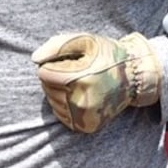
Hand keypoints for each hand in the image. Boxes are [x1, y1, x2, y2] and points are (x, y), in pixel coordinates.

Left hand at [31, 31, 160, 132]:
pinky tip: (82, 97)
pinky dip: (67, 106)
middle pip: (47, 89)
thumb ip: (57, 45)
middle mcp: (81, 101)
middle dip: (57, 79)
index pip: (44, 73)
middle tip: (78, 73)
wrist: (132, 77)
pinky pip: (62, 116)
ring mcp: (84, 117)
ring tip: (81, 84)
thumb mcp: (85, 41)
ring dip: (61, 93)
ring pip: (53, 103)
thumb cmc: (106, 55)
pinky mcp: (87, 126)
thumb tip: (35, 58)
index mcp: (80, 79)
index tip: (72, 62)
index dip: (55, 64)